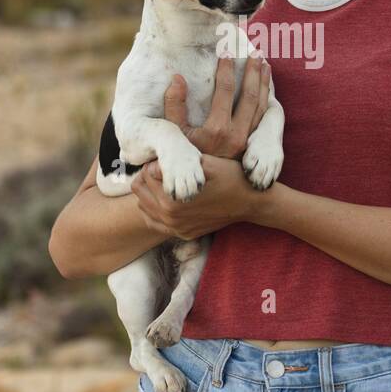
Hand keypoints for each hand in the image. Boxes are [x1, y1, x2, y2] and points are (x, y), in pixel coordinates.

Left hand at [132, 155, 260, 240]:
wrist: (250, 202)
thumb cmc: (230, 176)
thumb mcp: (204, 162)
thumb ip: (177, 162)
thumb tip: (154, 164)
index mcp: (173, 198)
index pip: (146, 172)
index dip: (157, 160)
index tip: (171, 157)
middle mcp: (170, 217)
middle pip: (140, 188)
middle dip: (149, 175)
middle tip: (166, 168)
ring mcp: (176, 228)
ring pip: (143, 205)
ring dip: (150, 191)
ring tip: (167, 181)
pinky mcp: (182, 234)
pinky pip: (154, 221)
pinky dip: (154, 208)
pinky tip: (167, 198)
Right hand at [163, 55, 271, 158]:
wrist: (201, 189)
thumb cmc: (183, 158)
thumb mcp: (173, 134)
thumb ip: (173, 106)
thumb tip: (177, 78)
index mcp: (217, 129)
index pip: (225, 91)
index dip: (226, 69)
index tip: (226, 53)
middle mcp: (236, 135)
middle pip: (250, 96)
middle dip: (253, 72)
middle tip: (254, 53)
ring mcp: (247, 142)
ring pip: (261, 107)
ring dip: (264, 84)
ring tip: (264, 65)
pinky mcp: (253, 147)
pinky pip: (264, 119)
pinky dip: (267, 101)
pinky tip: (267, 90)